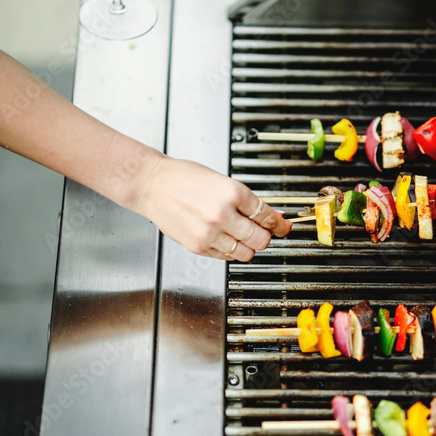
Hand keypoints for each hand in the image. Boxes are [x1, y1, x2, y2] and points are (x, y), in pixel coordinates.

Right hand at [134, 155, 291, 259]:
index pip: (268, 216)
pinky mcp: (199, 246)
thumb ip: (245, 201)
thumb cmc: (183, 178)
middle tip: (263, 232)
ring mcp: (211, 233)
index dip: (279, 224)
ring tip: (241, 235)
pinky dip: (231, 251)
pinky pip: (227, 257)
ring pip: (247, 253)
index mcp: (233, 192)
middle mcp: (223, 214)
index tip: (283, 227)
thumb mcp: (222, 180)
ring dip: (249, 246)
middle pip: (262, 239)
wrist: (152, 185)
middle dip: (266, 236)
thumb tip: (269, 216)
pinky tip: (225, 238)